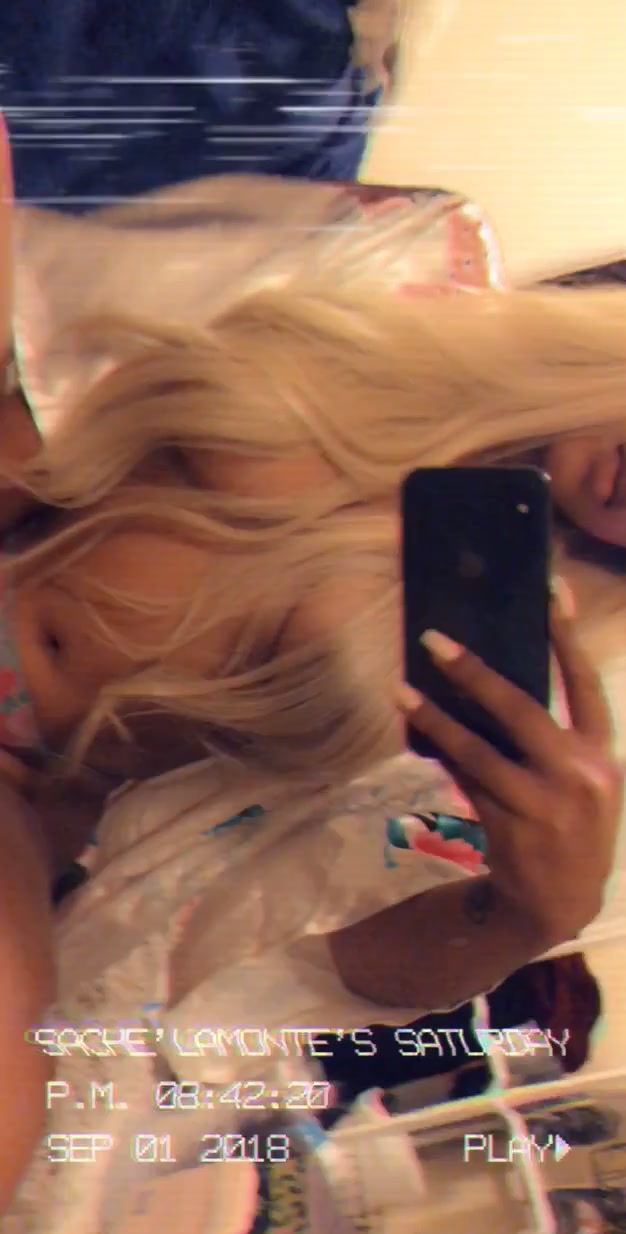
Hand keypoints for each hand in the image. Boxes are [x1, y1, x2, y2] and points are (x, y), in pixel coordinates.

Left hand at [397, 593, 622, 948]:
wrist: (562, 905)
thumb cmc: (570, 826)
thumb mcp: (583, 781)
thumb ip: (556, 738)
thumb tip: (492, 679)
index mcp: (603, 754)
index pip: (587, 683)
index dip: (568, 635)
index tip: (551, 588)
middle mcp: (579, 775)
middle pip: (520, 709)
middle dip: (474, 672)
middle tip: (436, 641)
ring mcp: (543, 804)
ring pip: (479, 749)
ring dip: (435, 717)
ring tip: (400, 689)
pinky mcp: (509, 826)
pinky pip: (465, 779)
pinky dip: (441, 754)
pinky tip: (416, 730)